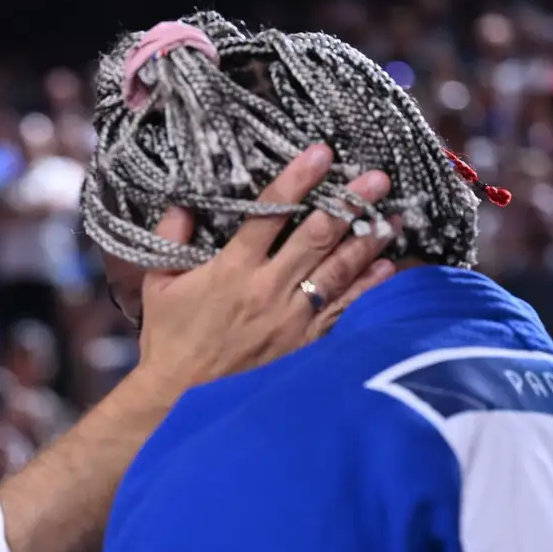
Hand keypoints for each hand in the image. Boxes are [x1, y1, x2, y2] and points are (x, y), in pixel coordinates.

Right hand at [129, 144, 394, 404]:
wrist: (179, 399)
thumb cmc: (169, 341)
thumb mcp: (158, 287)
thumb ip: (169, 241)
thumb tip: (183, 206)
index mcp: (232, 269)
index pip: (268, 214)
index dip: (296, 180)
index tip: (320, 152)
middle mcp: (267, 289)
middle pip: (316, 237)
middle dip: (348, 204)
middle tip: (378, 178)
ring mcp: (290, 318)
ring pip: (337, 271)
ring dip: (367, 241)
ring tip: (395, 216)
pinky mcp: (303, 345)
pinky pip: (342, 311)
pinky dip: (367, 289)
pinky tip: (388, 268)